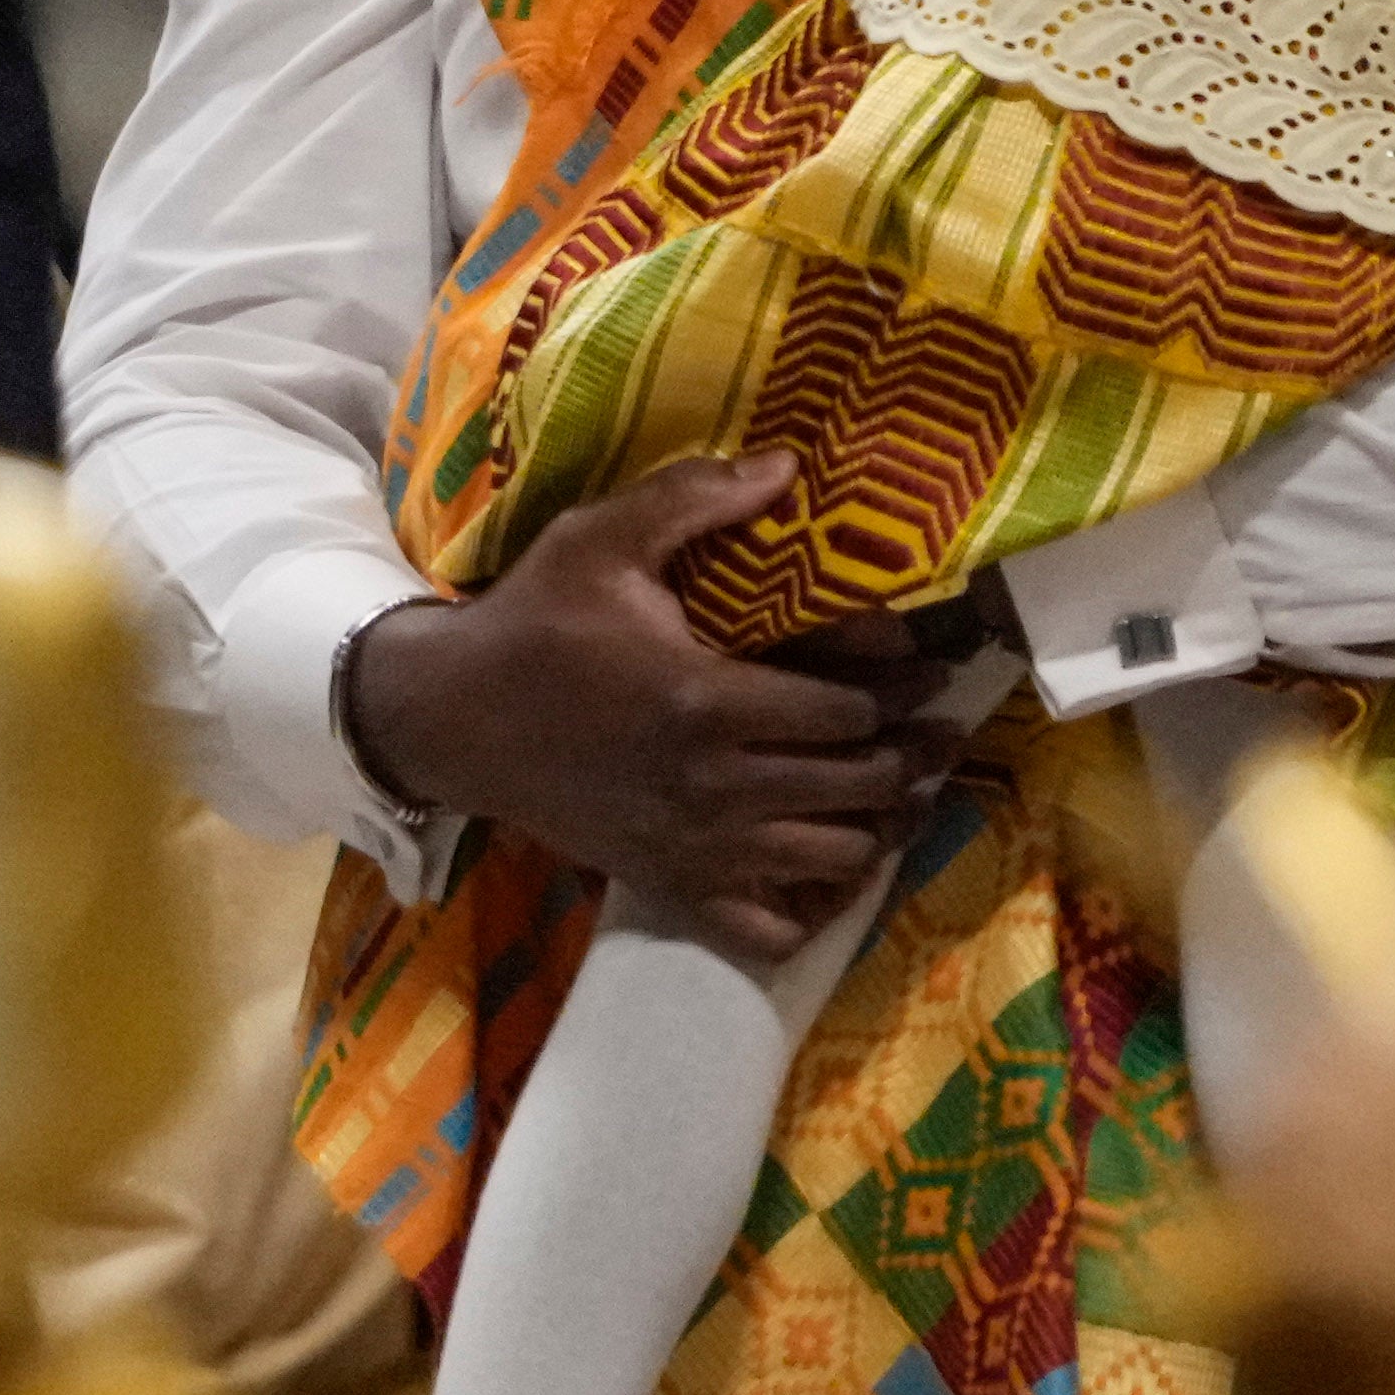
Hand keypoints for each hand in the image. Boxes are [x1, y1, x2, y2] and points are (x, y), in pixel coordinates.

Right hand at [339, 456, 946, 961]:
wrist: (453, 717)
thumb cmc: (535, 622)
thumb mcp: (602, 538)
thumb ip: (695, 498)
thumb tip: (787, 467)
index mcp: (706, 702)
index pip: (848, 713)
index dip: (903, 690)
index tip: (929, 668)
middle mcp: (712, 788)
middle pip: (857, 788)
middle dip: (914, 757)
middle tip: (941, 729)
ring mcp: (695, 848)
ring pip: (833, 859)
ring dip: (883, 825)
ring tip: (907, 790)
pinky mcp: (671, 885)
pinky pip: (769, 928)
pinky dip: (814, 906)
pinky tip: (828, 864)